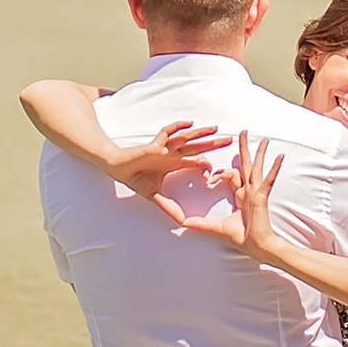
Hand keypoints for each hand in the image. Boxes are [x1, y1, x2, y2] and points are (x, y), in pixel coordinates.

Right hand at [105, 119, 230, 207]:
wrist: (117, 167)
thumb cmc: (136, 176)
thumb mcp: (155, 195)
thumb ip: (169, 207)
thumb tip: (182, 222)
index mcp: (175, 163)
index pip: (196, 161)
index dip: (206, 166)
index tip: (212, 177)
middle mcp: (173, 153)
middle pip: (197, 147)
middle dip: (213, 144)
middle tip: (229, 141)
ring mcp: (164, 147)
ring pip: (186, 138)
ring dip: (200, 133)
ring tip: (215, 129)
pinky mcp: (154, 144)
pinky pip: (167, 133)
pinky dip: (177, 128)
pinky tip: (188, 124)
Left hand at [173, 131, 279, 256]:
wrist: (258, 247)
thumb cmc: (243, 238)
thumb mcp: (218, 228)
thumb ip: (202, 224)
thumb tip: (184, 224)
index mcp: (241, 195)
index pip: (232, 175)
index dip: (220, 173)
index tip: (209, 178)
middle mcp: (249, 191)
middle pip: (246, 165)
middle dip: (243, 149)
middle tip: (243, 132)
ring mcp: (257, 192)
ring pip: (257, 168)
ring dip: (260, 153)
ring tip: (265, 139)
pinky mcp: (261, 197)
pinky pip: (268, 180)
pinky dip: (274, 168)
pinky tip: (279, 156)